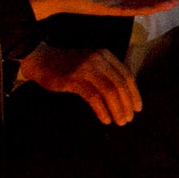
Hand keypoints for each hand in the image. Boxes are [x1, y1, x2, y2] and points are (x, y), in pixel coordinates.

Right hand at [17, 44, 142, 124]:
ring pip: (109, 91)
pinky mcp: (74, 79)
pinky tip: (105, 119)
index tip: (137, 108)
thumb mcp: (91, 64)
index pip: (127, 75)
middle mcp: (98, 59)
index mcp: (106, 55)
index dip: (134, 94)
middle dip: (127, 104)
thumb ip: (107, 74)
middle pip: (120, 84)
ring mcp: (86, 68)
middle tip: (128, 119)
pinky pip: (94, 97)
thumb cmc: (68, 66)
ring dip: (117, 109)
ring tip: (119, 121)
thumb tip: (126, 96)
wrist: (41, 59)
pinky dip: (102, 110)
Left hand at [27, 0, 175, 19]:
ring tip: (171, 4)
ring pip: (138, 7)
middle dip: (157, 0)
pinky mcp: (108, 10)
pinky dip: (142, 8)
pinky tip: (153, 7)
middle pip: (141, 0)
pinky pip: (128, 10)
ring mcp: (112, 5)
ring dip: (155, 6)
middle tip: (175, 0)